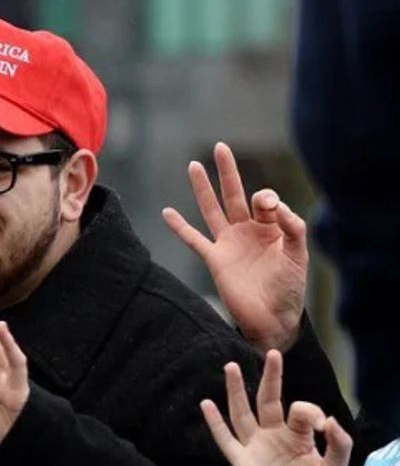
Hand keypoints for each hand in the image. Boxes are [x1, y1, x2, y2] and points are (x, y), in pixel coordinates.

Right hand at [161, 143, 307, 353]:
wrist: (272, 319)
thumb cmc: (290, 288)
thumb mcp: (298, 254)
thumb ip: (292, 227)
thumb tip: (273, 203)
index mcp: (270, 228)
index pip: (264, 201)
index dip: (267, 199)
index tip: (271, 208)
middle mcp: (247, 231)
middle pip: (234, 194)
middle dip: (227, 171)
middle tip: (221, 147)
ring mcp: (228, 243)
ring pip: (212, 209)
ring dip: (203, 188)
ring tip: (193, 166)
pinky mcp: (214, 259)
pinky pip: (193, 239)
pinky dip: (179, 227)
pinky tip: (167, 212)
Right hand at [200, 349, 350, 465]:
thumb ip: (338, 445)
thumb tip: (330, 420)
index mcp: (299, 437)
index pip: (300, 410)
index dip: (311, 411)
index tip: (323, 425)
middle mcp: (276, 437)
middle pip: (269, 400)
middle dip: (271, 378)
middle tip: (272, 353)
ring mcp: (257, 448)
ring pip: (243, 413)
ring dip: (235, 391)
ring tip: (230, 366)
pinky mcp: (242, 463)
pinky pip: (225, 440)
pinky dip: (215, 423)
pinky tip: (206, 404)